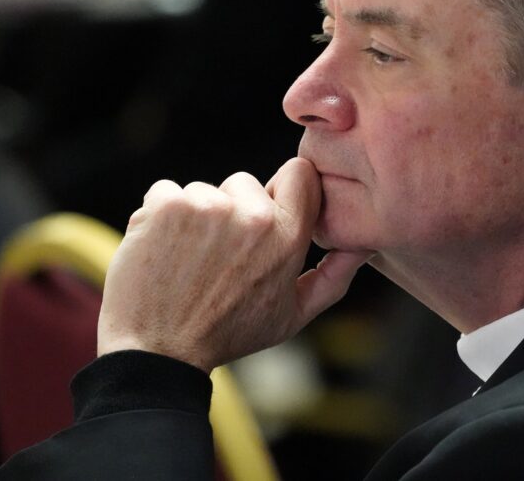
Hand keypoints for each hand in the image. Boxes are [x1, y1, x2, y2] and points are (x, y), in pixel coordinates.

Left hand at [97, 157, 370, 371]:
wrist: (158, 352)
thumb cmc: (228, 334)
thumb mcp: (294, 314)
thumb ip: (334, 275)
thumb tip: (365, 243)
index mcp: (289, 237)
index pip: (300, 172)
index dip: (281, 188)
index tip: (265, 211)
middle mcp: (254, 216)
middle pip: (244, 183)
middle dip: (231, 210)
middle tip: (218, 257)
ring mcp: (208, 206)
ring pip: (203, 190)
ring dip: (193, 217)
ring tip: (187, 261)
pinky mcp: (167, 205)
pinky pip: (165, 191)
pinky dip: (158, 217)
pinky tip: (162, 252)